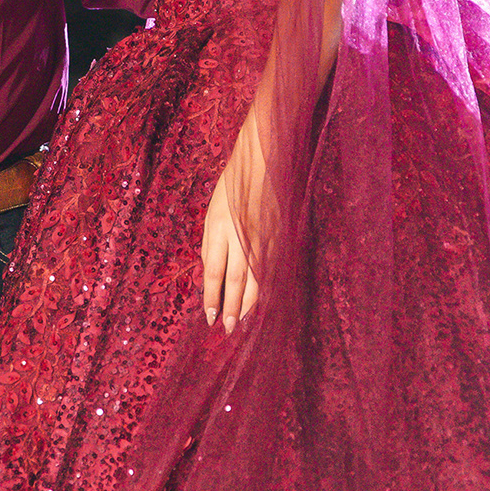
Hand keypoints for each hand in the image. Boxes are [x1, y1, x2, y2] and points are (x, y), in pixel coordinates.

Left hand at [200, 129, 266, 332]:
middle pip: (235, 279)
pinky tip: (263, 300)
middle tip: (228, 329)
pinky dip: (265, 286)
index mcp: (218, 226)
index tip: (211, 318)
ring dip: (249, 303)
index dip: (212, 297)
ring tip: (243, 321)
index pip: (214, 271)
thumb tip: (211, 277)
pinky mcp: (278, 235)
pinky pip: (270, 268)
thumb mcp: (213, 213)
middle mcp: (240, 233)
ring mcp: (262, 235)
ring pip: (256, 277)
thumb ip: (212, 245)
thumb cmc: (232, 188)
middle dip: (231, 307)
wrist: (262, 161)